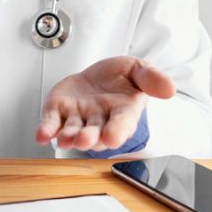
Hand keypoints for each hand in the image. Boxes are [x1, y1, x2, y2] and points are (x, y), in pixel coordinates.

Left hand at [35, 56, 175, 151]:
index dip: (117, 131)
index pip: (122, 124)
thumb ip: (151, 79)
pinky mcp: (59, 111)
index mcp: (122, 112)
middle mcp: (99, 120)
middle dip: (90, 138)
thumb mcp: (139, 70)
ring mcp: (78, 117)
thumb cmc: (121, 77)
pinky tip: (42, 135)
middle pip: (95, 132)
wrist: (99, 76)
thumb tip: (169, 89)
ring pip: (73, 130)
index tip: (113, 138)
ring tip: (66, 139)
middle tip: (85, 141)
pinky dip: (46, 129)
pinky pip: (52, 122)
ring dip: (68, 136)